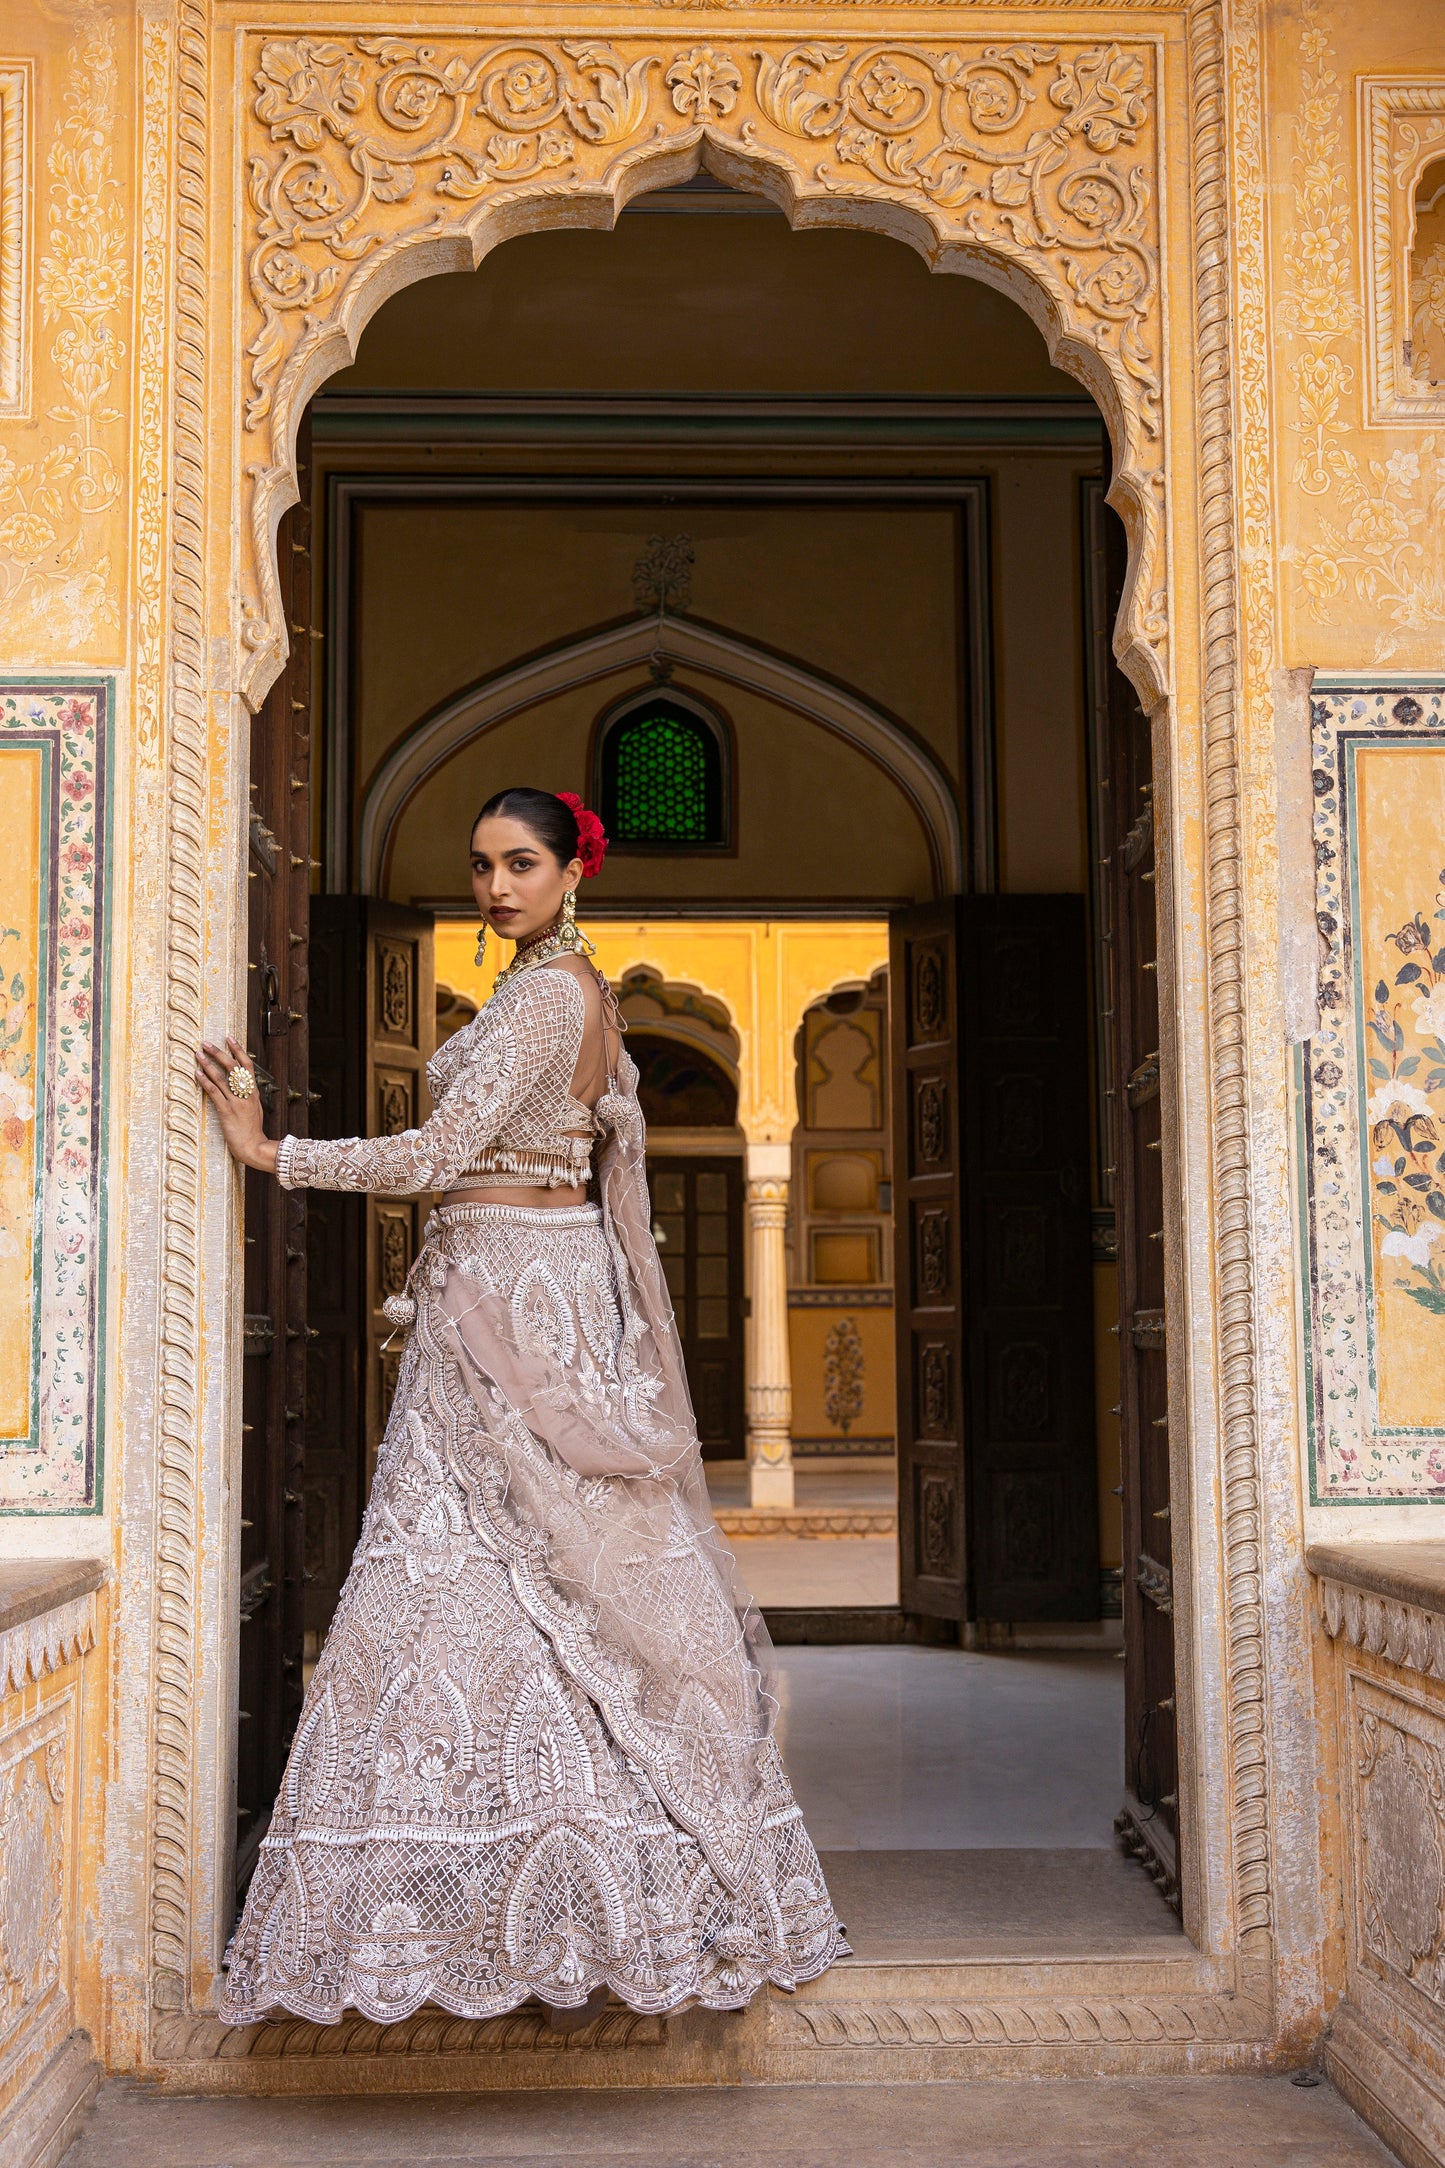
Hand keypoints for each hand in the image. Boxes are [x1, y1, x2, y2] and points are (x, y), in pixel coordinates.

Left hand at [196, 1037, 277, 1172]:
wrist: (253, 1147)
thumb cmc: (253, 1131)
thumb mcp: (256, 1109)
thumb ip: (248, 1096)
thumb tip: (242, 1085)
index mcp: (253, 1092)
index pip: (247, 1065)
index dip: (238, 1050)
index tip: (229, 1037)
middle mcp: (245, 1094)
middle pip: (233, 1067)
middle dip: (219, 1053)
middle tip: (206, 1043)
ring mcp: (236, 1102)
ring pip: (222, 1078)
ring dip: (208, 1064)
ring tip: (198, 1054)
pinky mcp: (226, 1111)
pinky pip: (214, 1092)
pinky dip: (205, 1081)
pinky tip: (197, 1073)